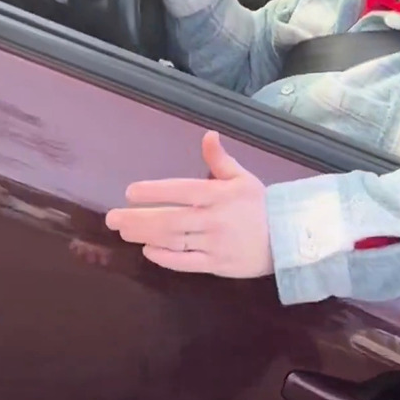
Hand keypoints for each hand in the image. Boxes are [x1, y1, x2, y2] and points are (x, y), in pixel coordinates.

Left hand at [105, 131, 273, 277]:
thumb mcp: (242, 177)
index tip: (131, 192)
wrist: (287, 237)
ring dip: (146, 235)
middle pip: (170, 218)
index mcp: (218, 194)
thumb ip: (220, 159)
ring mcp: (214, 243)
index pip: (181, 190)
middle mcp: (213, 218)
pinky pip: (186, 262)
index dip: (154, 191)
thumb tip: (208, 135)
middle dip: (138, 218)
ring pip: (174, 240)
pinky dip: (165, 258)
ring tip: (125, 232)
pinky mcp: (217, 264)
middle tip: (113, 218)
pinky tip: (149, 251)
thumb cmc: (260, 205)